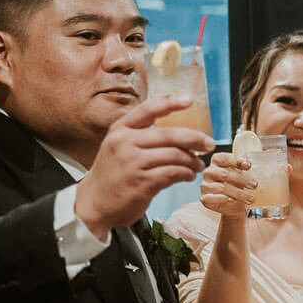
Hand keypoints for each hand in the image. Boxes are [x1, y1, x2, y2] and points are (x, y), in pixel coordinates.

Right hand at [74, 97, 212, 237]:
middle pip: (170, 135)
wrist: (94, 202)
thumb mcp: (119, 146)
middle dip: (195, 139)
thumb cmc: (114, 173)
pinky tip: (188, 175)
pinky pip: (174, 173)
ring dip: (192, 161)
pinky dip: (186, 174)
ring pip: (175, 155)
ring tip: (197, 164)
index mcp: (121, 129)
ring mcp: (133, 163)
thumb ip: (142, 135)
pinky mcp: (142, 182)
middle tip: (208, 144)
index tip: (189, 99)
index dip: (170, 102)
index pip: (148, 109)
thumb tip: (181, 132)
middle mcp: (125, 142)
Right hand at [199, 151, 255, 219]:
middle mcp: (209, 172)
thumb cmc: (239, 186)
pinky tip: (232, 200)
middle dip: (241, 179)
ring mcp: (205, 185)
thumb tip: (266, 156)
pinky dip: (223, 199)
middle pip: (224, 173)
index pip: (223, 158)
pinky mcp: (204, 198)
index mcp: (217, 162)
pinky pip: (211, 198)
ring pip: (221, 187)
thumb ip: (247, 167)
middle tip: (255, 185)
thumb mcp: (243, 175)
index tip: (249, 166)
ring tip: (251, 199)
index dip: (235, 161)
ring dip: (238, 193)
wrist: (234, 206)